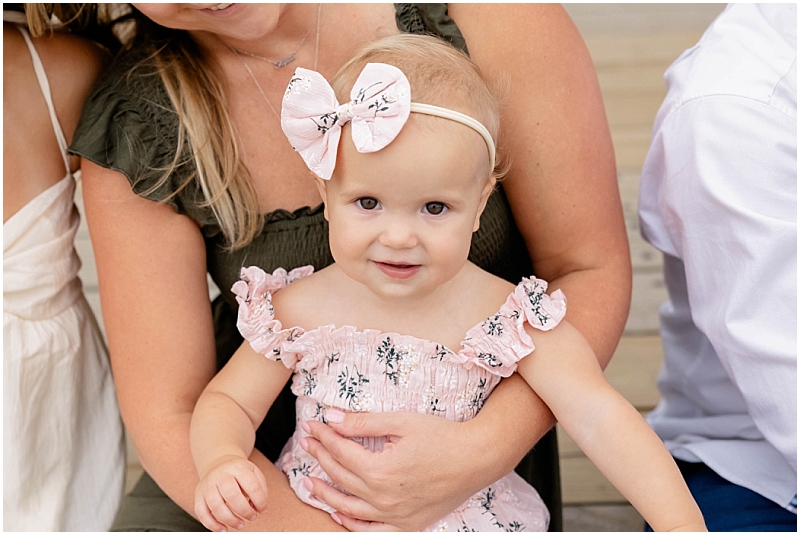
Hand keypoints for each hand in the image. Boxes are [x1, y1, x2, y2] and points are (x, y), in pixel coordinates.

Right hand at [194, 455, 268, 531]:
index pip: (252, 486)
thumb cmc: (238, 472)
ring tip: (240, 524)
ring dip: (230, 520)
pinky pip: (202, 513)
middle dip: (244, 511)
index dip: (260, 501)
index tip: (262, 509)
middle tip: (252, 517)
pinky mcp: (198, 495)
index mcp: (238, 468)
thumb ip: (260, 489)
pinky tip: (223, 528)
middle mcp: (221, 475)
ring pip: (216, 506)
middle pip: (232, 495)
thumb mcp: (253, 472)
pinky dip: (212, 524)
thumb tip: (259, 508)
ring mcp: (207, 485)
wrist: (217, 463)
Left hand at [301, 410, 490, 530]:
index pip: (340, 451)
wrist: (477, 458)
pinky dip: (351, 524)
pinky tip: (339, 514)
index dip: (324, 437)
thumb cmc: (442, 436)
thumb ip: (363, 423)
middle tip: (308, 443)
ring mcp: (394, 515)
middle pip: (340, 476)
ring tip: (309, 482)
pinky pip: (371, 531)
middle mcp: (382, 497)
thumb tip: (332, 418)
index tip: (312, 426)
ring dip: (325, 494)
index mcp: (379, 470)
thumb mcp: (401, 422)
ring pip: (348, 508)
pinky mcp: (407, 524)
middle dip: (320, 457)